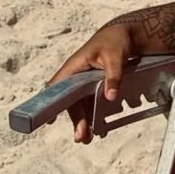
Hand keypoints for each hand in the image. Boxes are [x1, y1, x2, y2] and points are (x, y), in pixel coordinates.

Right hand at [44, 22, 138, 144]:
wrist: (126, 34)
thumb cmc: (116, 41)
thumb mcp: (115, 57)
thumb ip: (113, 77)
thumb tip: (110, 97)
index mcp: (74, 67)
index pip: (58, 87)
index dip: (52, 103)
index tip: (49, 121)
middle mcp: (77, 76)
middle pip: (72, 101)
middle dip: (76, 120)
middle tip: (80, 138)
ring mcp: (86, 82)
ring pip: (81, 105)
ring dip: (84, 121)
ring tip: (87, 139)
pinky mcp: (95, 85)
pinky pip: (92, 103)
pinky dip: (94, 116)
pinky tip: (99, 129)